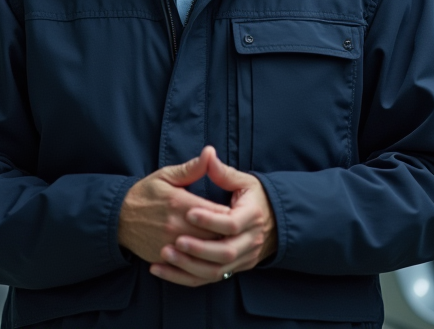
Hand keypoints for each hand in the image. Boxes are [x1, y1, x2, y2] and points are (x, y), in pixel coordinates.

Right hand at [118, 148, 228, 264]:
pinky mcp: (164, 258)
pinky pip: (188, 265)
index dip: (231, 214)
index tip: (237, 211)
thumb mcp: (166, 175)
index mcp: (180, 203)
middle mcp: (176, 226)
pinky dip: (199, 261)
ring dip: (216, 249)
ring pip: (204, 253)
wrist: (117, 218)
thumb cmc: (144, 194)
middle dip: (227, 233)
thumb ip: (192, 168)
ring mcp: (169, 245)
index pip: (218, 213)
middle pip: (214, 235)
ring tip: (223, 242)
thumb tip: (210, 152)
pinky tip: (207, 256)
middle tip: (236, 229)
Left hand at [150, 149, 277, 287]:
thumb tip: (208, 154)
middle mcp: (251, 241)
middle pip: (226, 252)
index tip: (189, 212)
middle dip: (199, 248)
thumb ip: (222, 172)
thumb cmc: (252, 198)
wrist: (273, 222)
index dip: (210, 219)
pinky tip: (161, 269)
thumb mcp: (243, 181)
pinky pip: (207, 280)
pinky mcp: (233, 271)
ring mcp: (243, 259)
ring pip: (216, 271)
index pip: (232, 222)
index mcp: (252, 216)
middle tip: (175, 240)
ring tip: (165, 254)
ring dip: (189, 265)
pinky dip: (183, 278)